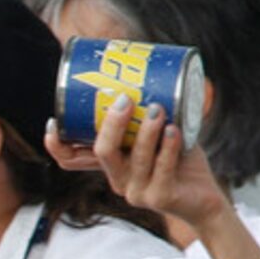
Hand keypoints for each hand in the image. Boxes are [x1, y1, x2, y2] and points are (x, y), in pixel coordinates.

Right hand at [44, 95, 233, 236]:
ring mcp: (138, 191)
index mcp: (111, 164)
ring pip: (134, 159)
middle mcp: (119, 179)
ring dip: (145, 131)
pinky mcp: (161, 197)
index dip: (57, 144)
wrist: (205, 198)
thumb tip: (149, 61)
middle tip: (124, 99)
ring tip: (158, 109)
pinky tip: (175, 131)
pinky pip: (162, 169)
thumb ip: (152, 108)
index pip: (71, 160)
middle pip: (103, 153)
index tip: (54, 120)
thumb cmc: (181, 160)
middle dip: (110, 124)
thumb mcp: (159, 133)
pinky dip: (168, 148)